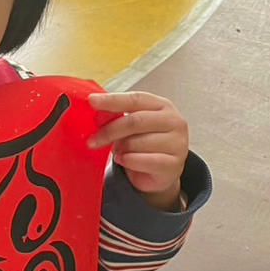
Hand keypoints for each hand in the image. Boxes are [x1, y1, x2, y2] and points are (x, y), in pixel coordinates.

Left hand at [87, 90, 189, 208]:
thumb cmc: (143, 144)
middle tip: (92, 140)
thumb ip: (115, 116)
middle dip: (109, 131)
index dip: (112, 100)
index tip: (92, 101)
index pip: (135, 99)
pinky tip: (126, 160)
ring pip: (137, 143)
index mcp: (161, 106)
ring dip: (120, 149)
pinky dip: (128, 162)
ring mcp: (177, 143)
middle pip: (135, 121)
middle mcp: (174, 121)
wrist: (159, 171)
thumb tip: (96, 108)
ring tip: (120, 152)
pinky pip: (142, 161)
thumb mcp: (128, 126)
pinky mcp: (174, 164)